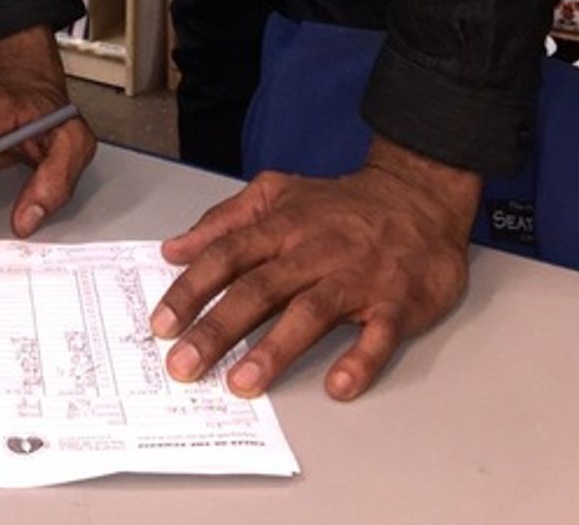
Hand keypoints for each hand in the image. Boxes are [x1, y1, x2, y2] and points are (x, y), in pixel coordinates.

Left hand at [151, 136, 479, 399]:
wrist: (416, 196)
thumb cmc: (340, 206)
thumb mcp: (277, 194)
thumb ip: (224, 221)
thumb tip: (174, 248)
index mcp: (282, 226)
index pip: (227, 255)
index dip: (192, 289)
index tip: (162, 323)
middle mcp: (314, 250)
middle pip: (259, 288)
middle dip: (217, 328)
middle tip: (184, 365)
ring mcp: (355, 277)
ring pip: (311, 312)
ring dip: (275, 349)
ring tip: (242, 383)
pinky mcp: (396, 301)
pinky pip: (378, 334)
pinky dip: (361, 359)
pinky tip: (339, 384)